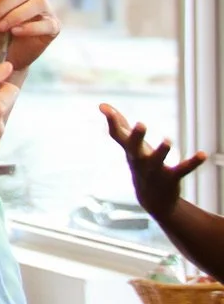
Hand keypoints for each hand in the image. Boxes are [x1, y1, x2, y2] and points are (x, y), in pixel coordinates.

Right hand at [104, 103, 204, 219]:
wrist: (152, 199)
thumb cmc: (140, 164)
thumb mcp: (129, 145)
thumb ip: (119, 124)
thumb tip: (102, 104)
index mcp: (129, 150)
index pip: (117, 135)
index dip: (111, 121)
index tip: (104, 108)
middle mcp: (138, 160)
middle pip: (133, 148)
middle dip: (136, 137)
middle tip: (140, 124)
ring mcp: (153, 170)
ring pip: (156, 160)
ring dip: (161, 151)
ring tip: (167, 140)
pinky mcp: (170, 178)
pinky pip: (181, 170)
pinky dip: (192, 162)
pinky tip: (203, 154)